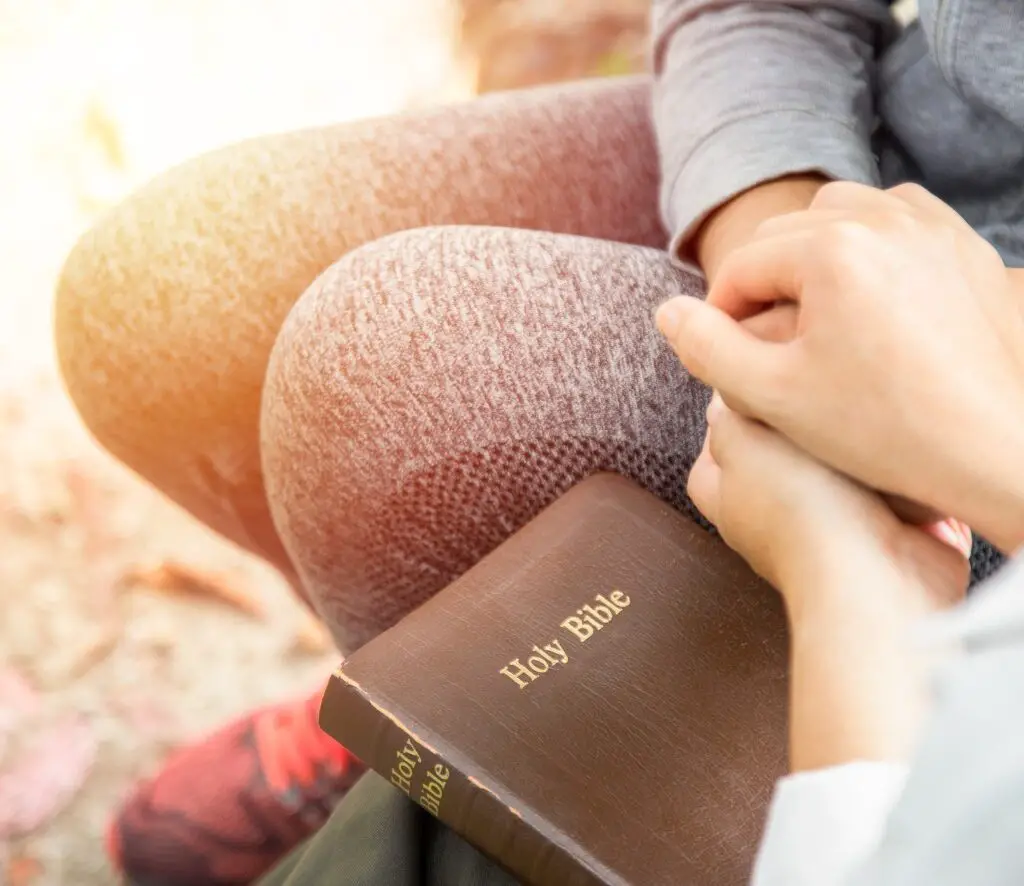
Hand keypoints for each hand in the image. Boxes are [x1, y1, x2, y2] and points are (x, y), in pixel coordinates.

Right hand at [659, 182, 1023, 551]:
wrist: (998, 451)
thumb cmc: (886, 430)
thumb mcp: (772, 396)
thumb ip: (705, 348)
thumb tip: (667, 311)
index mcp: (830, 249)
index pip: (742, 266)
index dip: (720, 314)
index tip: (725, 358)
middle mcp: (884, 217)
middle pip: (786, 235)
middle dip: (764, 283)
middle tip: (765, 343)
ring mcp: (933, 226)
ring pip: (839, 215)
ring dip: (811, 256)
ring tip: (812, 316)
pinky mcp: (965, 244)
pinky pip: (896, 220)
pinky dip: (866, 246)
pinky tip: (864, 297)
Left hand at [690, 397, 969, 769]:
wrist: (874, 576)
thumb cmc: (799, 508)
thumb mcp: (743, 440)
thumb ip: (728, 413)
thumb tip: (730, 398)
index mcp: (723, 494)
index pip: (721, 434)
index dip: (743, 400)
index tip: (771, 373)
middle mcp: (769, 514)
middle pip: (785, 443)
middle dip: (807, 419)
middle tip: (824, 392)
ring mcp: (827, 526)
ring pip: (841, 464)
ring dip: (855, 445)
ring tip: (865, 421)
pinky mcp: (884, 534)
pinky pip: (892, 490)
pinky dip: (899, 476)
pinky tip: (902, 457)